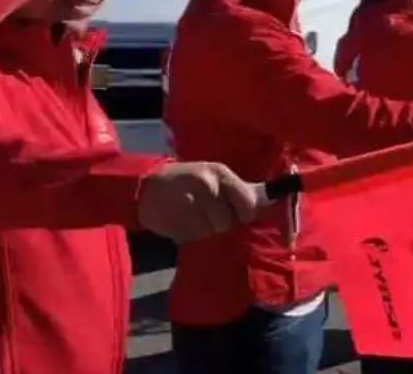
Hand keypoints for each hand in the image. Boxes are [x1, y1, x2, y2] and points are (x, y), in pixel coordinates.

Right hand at [137, 162, 260, 243]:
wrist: (146, 185)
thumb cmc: (189, 181)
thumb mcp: (214, 177)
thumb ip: (237, 190)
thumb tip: (266, 203)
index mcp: (221, 173)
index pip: (248, 203)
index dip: (246, 214)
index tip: (239, 215)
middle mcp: (206, 186)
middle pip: (227, 222)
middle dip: (220, 223)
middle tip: (209, 215)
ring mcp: (187, 203)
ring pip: (209, 232)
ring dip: (203, 230)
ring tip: (192, 217)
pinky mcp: (172, 220)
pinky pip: (190, 237)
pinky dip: (187, 234)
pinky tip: (180, 221)